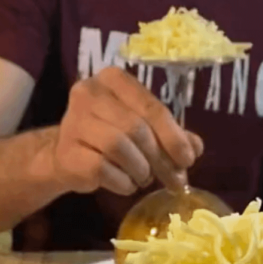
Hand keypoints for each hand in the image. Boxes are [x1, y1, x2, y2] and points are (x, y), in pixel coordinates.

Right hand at [49, 67, 202, 196]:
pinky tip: (125, 184)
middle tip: (173, 179)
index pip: (151, 107)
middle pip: (137, 129)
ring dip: (140, 170)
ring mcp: (74, 122)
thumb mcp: (144, 130)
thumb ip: (170, 135)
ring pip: (119, 147)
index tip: (188, 160)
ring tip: (143, 178)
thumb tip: (195, 147)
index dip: (173, 136)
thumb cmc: (110, 138)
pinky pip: (104, 169)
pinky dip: (122, 182)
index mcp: (113, 79)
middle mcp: (89, 92)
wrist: (67, 156)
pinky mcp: (68, 153)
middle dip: (160, 159)